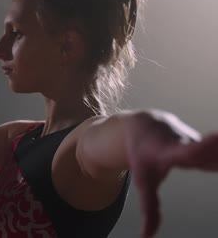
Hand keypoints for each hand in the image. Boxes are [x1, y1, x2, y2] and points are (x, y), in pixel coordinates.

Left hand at [126, 113, 212, 237]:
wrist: (144, 124)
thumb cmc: (142, 155)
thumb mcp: (142, 181)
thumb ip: (148, 208)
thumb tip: (146, 237)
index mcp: (167, 151)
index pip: (186, 151)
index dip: (202, 146)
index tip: (217, 138)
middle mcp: (186, 143)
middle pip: (208, 150)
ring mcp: (198, 141)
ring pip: (217, 151)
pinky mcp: (207, 143)